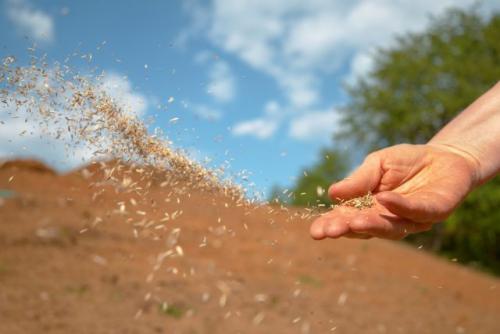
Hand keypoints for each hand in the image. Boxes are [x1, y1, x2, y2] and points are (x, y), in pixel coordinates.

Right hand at [310, 144, 478, 239]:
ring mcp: (410, 219)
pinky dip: (399, 206)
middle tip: (330, 231)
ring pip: (390, 228)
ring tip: (353, 222)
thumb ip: (358, 180)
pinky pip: (415, 211)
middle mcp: (387, 219)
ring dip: (371, 225)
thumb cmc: (406, 162)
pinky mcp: (433, 212)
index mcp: (368, 208)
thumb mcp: (377, 164)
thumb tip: (332, 193)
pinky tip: (383, 199)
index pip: (346, 220)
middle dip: (347, 229)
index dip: (331, 225)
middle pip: (365, 229)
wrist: (444, 156)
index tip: (315, 231)